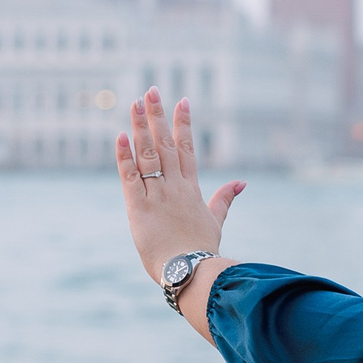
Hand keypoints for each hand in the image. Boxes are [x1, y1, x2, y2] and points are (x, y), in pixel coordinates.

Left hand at [116, 87, 243, 286]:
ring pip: (148, 154)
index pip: (187, 148)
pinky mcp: (139, 208)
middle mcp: (175, 186)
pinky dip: (125, 156)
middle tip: (151, 90)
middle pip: (166, 143)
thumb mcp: (215, 221)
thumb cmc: (202, 251)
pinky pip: (130, 177)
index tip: (181, 100)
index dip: (183, 123)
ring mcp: (157, 195)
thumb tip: (241, 182)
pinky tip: (121, 136)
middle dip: (158, 115)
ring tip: (135, 103)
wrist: (190, 272)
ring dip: (140, 127)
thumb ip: (224, 199)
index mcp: (192, 188)